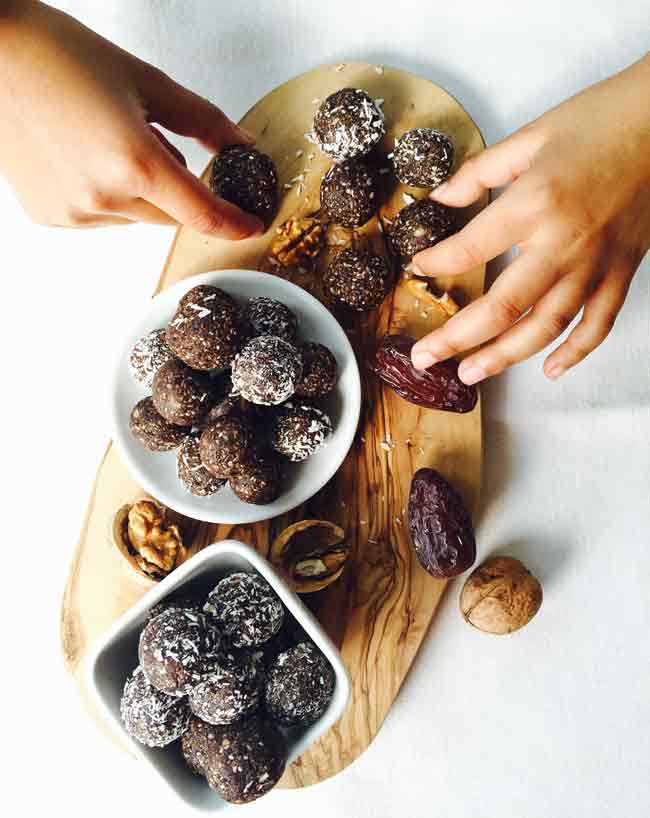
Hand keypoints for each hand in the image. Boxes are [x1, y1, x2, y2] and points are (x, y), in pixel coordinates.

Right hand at [0, 1, 261, 236]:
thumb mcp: (146, 82)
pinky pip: (102, 216)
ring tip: (104, 139)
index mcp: (134, 163)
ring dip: (139, 191)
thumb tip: (241, 144)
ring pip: (136, 217)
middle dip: (174, 187)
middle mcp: (104, 198)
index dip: (232, 223)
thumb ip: (203, 121)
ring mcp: (74, 213)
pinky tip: (81, 155)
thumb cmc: (60, 56)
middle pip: (169, 215)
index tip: (250, 224)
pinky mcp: (51, 217)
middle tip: (147, 137)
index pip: (202, 213)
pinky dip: (106, 195)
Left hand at [411, 54, 649, 382]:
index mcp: (534, 203)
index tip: (416, 270)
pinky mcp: (623, 271)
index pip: (469, 249)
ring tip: (469, 374)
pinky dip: (576, 352)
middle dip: (456, 338)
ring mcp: (596, 263)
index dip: (436, 264)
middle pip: (501, 308)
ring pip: (545, 326)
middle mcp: (562, 243)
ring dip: (504, 356)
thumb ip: (479, 173)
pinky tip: (550, 371)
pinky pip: (598, 323)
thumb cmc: (599, 120)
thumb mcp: (529, 137)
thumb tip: (439, 199)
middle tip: (423, 357)